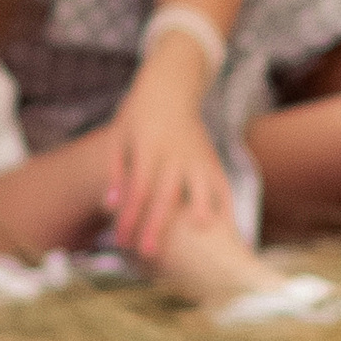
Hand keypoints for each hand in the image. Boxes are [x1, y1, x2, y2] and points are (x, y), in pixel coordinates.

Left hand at [105, 47, 234, 262]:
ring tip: (207, 242)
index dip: (129, 216)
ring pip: (202, 188)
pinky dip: (228, 208)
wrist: (170, 87)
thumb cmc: (138, 117)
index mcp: (148, 148)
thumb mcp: (119, 137)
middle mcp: (175, 153)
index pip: (138, 188)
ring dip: (202, 213)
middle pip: (166, 195)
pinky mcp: (211, 159)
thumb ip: (115, 172)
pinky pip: (222, 185)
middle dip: (157, 225)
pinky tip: (231, 232)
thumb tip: (110, 206)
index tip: (121, 242)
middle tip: (148, 254)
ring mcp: (197, 156)